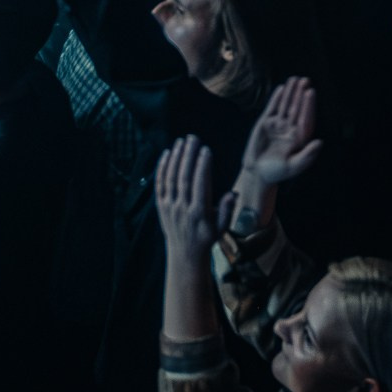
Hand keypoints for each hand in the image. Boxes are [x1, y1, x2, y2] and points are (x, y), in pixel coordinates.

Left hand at [153, 135, 224, 259]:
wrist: (185, 253)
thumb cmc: (207, 237)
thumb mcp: (222, 227)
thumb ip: (227, 210)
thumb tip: (232, 193)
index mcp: (199, 213)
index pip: (200, 185)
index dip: (202, 167)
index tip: (206, 150)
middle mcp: (182, 208)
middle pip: (184, 178)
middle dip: (188, 156)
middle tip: (193, 138)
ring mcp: (169, 206)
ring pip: (171, 178)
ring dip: (175, 158)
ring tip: (181, 141)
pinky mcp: (160, 205)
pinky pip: (159, 184)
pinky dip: (162, 168)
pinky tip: (167, 154)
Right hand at [240, 77, 322, 187]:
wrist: (258, 173)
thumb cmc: (277, 172)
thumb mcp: (294, 166)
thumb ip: (307, 155)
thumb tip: (320, 142)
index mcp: (300, 138)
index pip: (306, 118)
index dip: (308, 105)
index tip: (310, 92)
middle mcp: (290, 129)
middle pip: (297, 108)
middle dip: (300, 95)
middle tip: (305, 80)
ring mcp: (278, 125)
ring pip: (285, 106)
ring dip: (290, 93)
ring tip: (294, 79)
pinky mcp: (265, 123)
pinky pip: (272, 108)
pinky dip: (276, 99)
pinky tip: (281, 88)